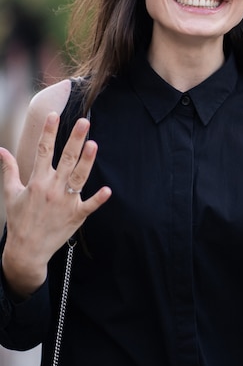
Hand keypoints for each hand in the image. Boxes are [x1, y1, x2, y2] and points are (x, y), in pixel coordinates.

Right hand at [0, 112, 110, 297]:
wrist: (27, 250)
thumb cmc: (20, 219)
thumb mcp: (11, 193)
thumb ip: (9, 169)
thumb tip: (1, 150)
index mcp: (37, 181)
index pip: (43, 151)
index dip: (49, 132)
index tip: (54, 115)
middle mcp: (52, 189)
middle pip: (66, 159)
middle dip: (75, 139)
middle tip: (84, 122)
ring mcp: (65, 202)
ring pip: (79, 177)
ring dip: (87, 161)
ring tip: (94, 144)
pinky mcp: (76, 216)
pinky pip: (89, 206)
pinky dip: (98, 199)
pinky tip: (108, 190)